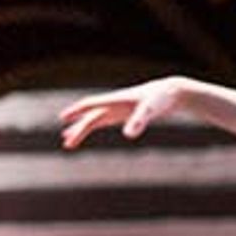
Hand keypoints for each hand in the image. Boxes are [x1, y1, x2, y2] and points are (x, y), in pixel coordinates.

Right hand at [56, 78, 192, 147]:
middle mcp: (114, 104)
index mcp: (117, 100)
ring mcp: (117, 109)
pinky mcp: (123, 114)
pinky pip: (103, 121)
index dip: (77, 111)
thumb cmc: (161, 99)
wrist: (171, 92)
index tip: (64, 117)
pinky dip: (93, 127)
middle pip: (91, 117)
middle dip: (79, 129)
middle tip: (67, 144)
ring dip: (81, 129)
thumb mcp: (150, 110)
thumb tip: (128, 135)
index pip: (92, 104)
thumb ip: (139, 121)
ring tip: (67, 142)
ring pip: (94, 119)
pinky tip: (85, 133)